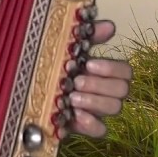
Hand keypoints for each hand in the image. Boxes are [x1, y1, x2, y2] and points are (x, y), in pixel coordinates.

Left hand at [61, 20, 131, 138]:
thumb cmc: (55, 65)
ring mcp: (99, 110)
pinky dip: (90, 124)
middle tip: (77, 82)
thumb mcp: (69, 46)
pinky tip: (75, 115)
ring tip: (72, 97)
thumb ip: (89, 35)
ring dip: (94, 102)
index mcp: (105, 72)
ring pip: (114, 108)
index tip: (89, 64)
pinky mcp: (87, 127)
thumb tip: (110, 26)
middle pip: (122, 90)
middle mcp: (107, 91)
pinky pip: (101, 130)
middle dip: (100, 85)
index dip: (111, 68)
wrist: (31, 91)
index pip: (126, 71)